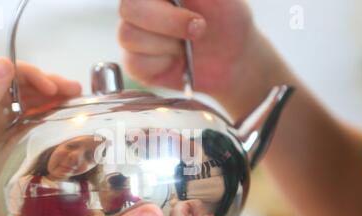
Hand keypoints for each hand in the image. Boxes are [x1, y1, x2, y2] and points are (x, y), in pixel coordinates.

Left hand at [0, 58, 80, 215]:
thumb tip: (7, 64)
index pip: (3, 70)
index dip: (31, 75)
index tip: (53, 90)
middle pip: (19, 83)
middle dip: (47, 83)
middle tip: (75, 91)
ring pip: (26, 99)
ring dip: (50, 96)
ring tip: (76, 99)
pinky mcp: (4, 137)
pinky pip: (28, 118)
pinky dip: (45, 113)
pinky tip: (61, 115)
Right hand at [118, 0, 274, 116]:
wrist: (233, 60)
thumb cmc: (226, 21)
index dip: (159, 3)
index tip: (186, 3)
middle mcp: (141, 8)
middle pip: (128, 8)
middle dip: (167, 22)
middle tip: (199, 28)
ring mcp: (135, 36)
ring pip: (128, 35)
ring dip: (166, 44)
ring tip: (187, 47)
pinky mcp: (135, 64)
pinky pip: (135, 62)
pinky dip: (161, 64)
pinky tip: (176, 62)